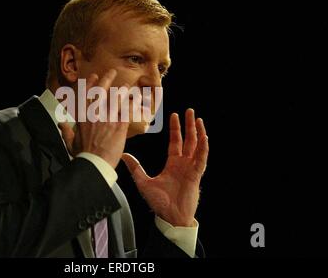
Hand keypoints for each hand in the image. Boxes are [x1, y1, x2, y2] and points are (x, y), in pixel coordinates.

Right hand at [59, 69, 131, 168]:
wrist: (95, 163)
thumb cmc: (82, 155)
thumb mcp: (70, 142)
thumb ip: (66, 131)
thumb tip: (60, 123)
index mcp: (82, 117)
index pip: (85, 95)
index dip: (90, 83)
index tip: (94, 76)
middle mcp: (94, 114)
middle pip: (101, 92)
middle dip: (107, 79)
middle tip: (112, 72)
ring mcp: (107, 118)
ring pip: (116, 98)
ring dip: (122, 90)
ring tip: (127, 85)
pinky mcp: (119, 125)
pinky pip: (127, 110)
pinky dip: (133, 104)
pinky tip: (138, 99)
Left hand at [122, 109, 208, 226]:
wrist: (169, 217)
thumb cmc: (159, 202)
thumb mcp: (143, 182)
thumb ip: (135, 168)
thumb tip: (124, 155)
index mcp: (173, 164)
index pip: (175, 141)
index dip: (175, 128)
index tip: (174, 115)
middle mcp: (183, 164)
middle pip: (188, 140)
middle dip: (188, 125)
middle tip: (189, 111)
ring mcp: (191, 169)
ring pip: (197, 147)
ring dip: (198, 133)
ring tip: (198, 119)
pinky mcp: (195, 176)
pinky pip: (201, 160)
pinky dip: (203, 149)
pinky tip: (204, 138)